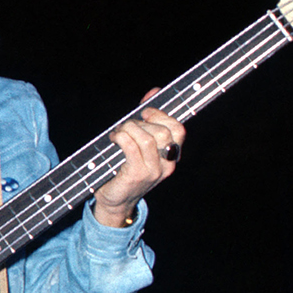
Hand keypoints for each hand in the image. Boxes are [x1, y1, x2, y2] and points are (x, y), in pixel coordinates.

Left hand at [93, 91, 185, 225]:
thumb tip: (154, 92)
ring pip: (148, 138)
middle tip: (125, 127)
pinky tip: (114, 139)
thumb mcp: (139, 143)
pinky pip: (132, 147)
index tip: (145, 111)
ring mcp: (153, 171)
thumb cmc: (124, 168)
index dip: (162, 115)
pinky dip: (121, 137)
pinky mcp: (137, 175)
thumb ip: (147, 118)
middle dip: (140, 123)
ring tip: (117, 134)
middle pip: (162, 132)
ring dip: (129, 129)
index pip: (179, 130)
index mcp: (171, 156)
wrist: (115, 200)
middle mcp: (167, 164)